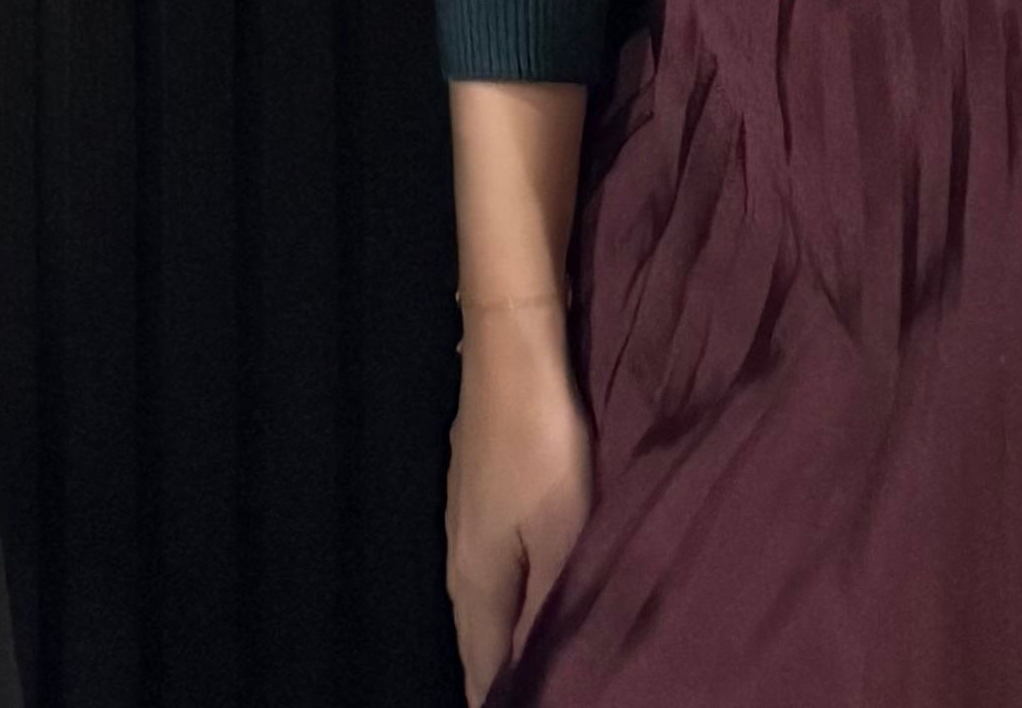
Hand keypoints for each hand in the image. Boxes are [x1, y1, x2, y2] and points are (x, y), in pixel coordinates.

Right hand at [447, 309, 591, 699]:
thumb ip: (548, 613)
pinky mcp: (476, 492)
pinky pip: (484, 573)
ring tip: (515, 671)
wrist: (511, 349)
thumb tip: (531, 677)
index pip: (482, 665)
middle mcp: (459, 557)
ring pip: (476, 604)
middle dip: (490, 678)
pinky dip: (499, 604)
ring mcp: (463, 519)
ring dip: (494, 642)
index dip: (497, 698)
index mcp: (477, 580)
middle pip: (473, 638)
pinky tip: (516, 601)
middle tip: (517, 700)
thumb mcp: (562, 539)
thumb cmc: (542, 448)